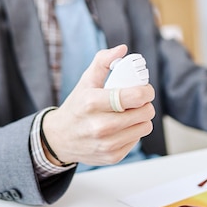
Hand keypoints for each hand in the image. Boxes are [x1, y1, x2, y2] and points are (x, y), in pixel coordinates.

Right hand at [41, 44, 155, 165]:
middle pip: (144, 112)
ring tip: (131, 113)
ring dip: (142, 118)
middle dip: (145, 104)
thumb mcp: (86, 80)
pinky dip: (133, 132)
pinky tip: (122, 127)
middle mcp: (99, 126)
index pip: (135, 97)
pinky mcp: (112, 157)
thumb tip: (122, 49)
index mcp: (92, 103)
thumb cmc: (77, 106)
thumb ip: (103, 61)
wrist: (59, 138)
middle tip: (137, 101)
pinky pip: (137, 140)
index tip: (144, 89)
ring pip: (145, 127)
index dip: (146, 91)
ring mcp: (106, 144)